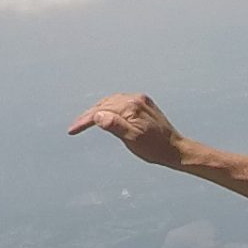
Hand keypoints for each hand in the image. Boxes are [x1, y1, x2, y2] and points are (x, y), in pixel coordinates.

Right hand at [65, 91, 185, 165]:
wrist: (175, 149)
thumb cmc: (154, 148)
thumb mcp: (133, 140)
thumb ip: (115, 126)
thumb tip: (98, 116)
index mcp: (131, 107)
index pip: (101, 111)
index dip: (84, 121)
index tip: (72, 130)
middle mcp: (135, 99)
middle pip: (104, 104)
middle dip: (88, 115)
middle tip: (76, 127)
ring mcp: (140, 100)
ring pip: (111, 101)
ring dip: (98, 110)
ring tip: (86, 121)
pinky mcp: (144, 103)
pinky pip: (120, 102)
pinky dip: (109, 108)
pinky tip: (105, 114)